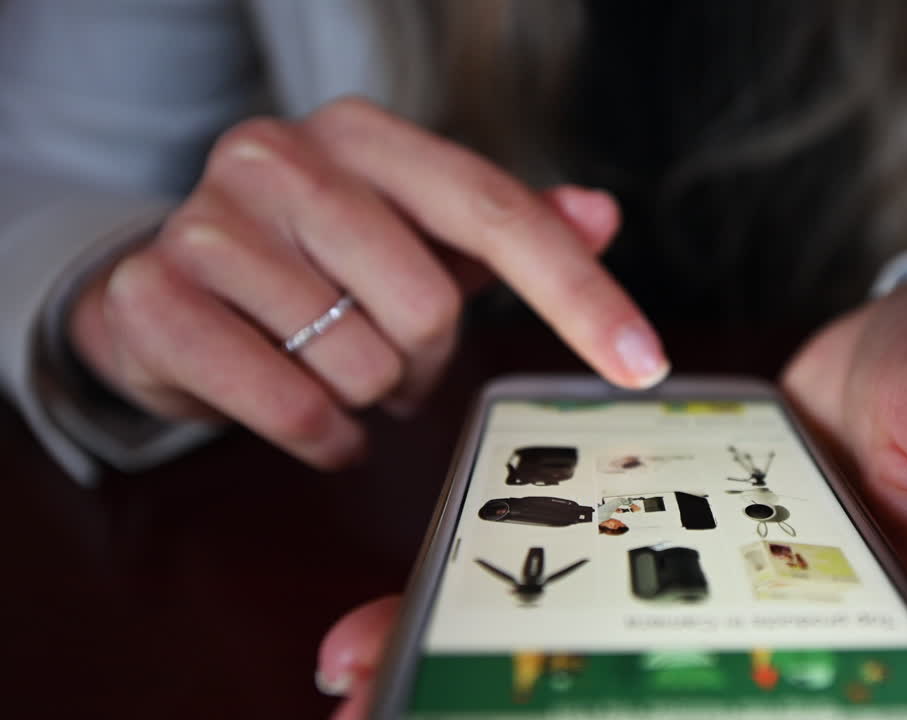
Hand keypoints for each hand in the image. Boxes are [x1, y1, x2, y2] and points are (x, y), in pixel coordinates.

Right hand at [69, 97, 667, 467]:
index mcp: (362, 136)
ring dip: (369, 396)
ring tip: (336, 370)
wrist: (165, 290)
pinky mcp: (154, 298)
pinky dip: (321, 436)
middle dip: (424, 359)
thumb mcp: (413, 236)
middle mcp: (281, 158)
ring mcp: (207, 223)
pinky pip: (291, 407)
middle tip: (391, 356)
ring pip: (359, 363)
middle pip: (427, 304)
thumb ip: (508, 228)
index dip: (578, 293)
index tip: (642, 362)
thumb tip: (601, 214)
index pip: (495, 212)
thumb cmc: (311, 262)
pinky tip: (309, 415)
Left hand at [314, 268, 906, 718]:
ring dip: (475, 671)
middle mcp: (763, 636)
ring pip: (586, 653)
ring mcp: (702, 588)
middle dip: (523, 713)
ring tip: (366, 683)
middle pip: (641, 704)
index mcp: (858, 648)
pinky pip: (576, 565)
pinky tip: (408, 604)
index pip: (770, 710)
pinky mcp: (663, 529)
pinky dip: (498, 583)